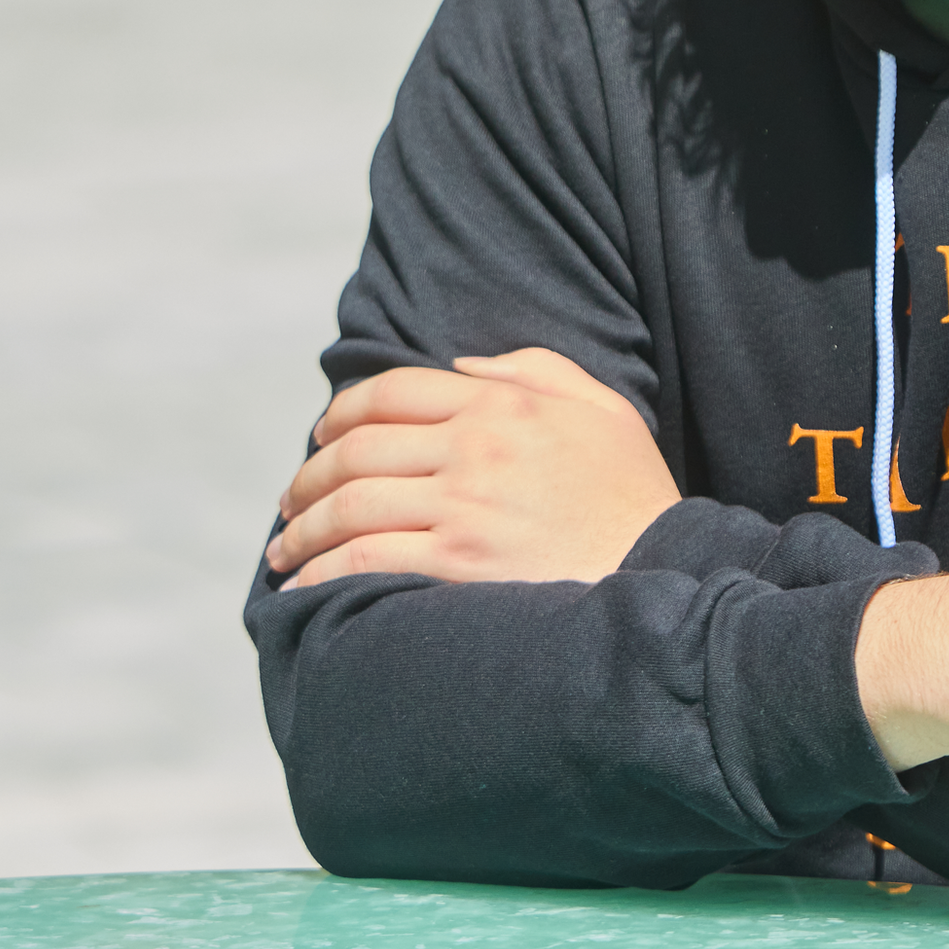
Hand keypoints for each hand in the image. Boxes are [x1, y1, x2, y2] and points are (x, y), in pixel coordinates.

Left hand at [267, 348, 680, 589]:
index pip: (392, 393)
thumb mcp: (600, 406)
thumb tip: (458, 363)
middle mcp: (475, 447)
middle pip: (357, 450)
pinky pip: (365, 561)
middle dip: (308, 476)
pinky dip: (322, 571)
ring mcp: (465, 507)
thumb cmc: (631, 492)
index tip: (320, 436)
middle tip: (291, 500)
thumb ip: (532, 368)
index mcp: (502, 403)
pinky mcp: (458, 566)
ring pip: (351, 505)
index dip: (341, 413)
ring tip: (285, 549)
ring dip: (303, 528)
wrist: (663, 568)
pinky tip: (304, 586)